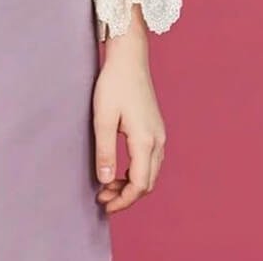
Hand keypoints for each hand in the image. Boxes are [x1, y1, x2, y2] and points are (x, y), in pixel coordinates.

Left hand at [91, 13, 166, 213]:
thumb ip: (105, 151)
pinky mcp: (155, 127)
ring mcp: (159, 134)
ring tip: (108, 184)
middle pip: (147, 182)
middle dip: (126, 195)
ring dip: (131, 184)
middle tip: (103, 197)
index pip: (139, 184)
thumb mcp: (103, 117)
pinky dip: (136, 170)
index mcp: (146, 140)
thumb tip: (105, 182)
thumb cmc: (114, 83)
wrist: (129, 57)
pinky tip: (119, 168)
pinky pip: (150, 160)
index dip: (123, 200)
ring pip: (150, 172)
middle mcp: (158, 140)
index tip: (104, 205)